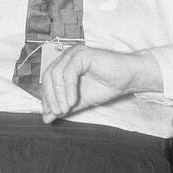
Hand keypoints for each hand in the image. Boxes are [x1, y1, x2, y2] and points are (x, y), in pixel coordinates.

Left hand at [38, 45, 157, 122]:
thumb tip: (45, 119)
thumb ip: (63, 108)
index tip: (50, 113)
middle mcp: (67, 57)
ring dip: (59, 94)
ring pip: (56, 74)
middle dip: (50, 97)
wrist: (127, 79)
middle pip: (48, 76)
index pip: (47, 80)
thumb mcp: (79, 101)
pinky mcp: (83, 54)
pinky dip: (68, 89)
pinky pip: (69, 72)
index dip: (46, 97)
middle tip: (57, 112)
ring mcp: (74, 53)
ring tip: (66, 109)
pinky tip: (73, 101)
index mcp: (64, 65)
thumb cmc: (106, 86)